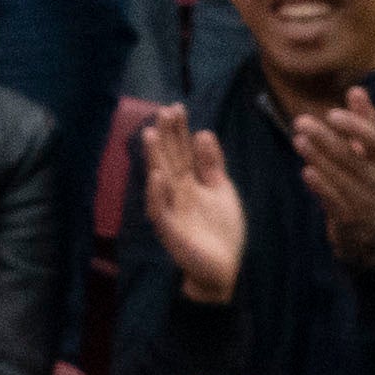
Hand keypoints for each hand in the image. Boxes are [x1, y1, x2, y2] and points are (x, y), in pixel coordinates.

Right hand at [136, 107, 245, 303]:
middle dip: (165, 136)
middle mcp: (176, 192)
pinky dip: (157, 193)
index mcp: (190, 182)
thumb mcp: (222, 190)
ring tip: (150, 135)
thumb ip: (212, 164)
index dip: (179, 131)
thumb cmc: (221, 230)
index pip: (182, 151)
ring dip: (154, 158)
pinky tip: (158, 175)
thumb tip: (203, 133)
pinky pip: (160, 210)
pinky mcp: (170, 230)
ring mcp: (171, 210)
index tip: (176, 107)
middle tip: (162, 111)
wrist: (224, 267)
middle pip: (169, 159)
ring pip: (160, 180)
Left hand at [291, 87, 374, 267]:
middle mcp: (373, 176)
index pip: (372, 138)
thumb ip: (363, 122)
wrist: (370, 227)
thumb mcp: (368, 152)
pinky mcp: (347, 215)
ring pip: (340, 177)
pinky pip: (333, 199)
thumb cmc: (364, 178)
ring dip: (317, 157)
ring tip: (298, 140)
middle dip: (325, 137)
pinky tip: (306, 171)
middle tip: (300, 121)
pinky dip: (320, 186)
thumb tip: (356, 90)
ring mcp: (361, 197)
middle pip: (350, 156)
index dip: (354, 125)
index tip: (332, 112)